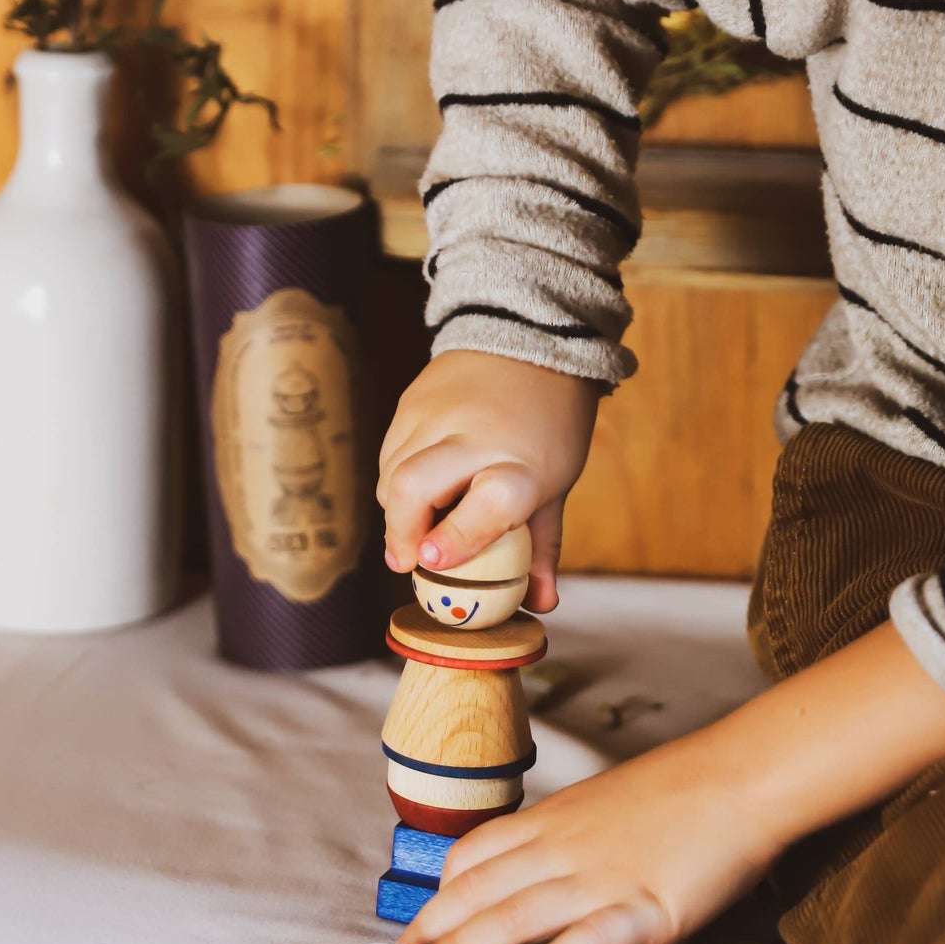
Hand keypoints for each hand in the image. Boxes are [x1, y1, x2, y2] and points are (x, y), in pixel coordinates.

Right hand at [377, 349, 598, 611]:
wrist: (532, 339)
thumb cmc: (548, 424)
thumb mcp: (556, 484)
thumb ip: (541, 547)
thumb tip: (540, 604)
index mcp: (523, 463)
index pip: (488, 503)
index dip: (457, 537)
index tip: (431, 562)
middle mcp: (475, 435)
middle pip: (413, 487)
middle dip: (400, 533)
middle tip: (406, 561)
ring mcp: (437, 413)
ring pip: (391, 476)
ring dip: (397, 511)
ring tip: (419, 524)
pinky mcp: (411, 400)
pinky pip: (388, 454)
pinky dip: (395, 480)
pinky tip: (418, 488)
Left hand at [401, 620, 944, 943]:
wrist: (739, 778)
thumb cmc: (677, 790)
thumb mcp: (602, 803)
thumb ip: (564, 836)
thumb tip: (534, 870)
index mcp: (553, 821)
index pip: (475, 856)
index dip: (439, 895)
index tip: (415, 928)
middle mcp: (564, 848)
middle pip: (482, 889)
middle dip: (436, 931)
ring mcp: (601, 878)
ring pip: (518, 913)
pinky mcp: (644, 907)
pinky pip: (590, 937)